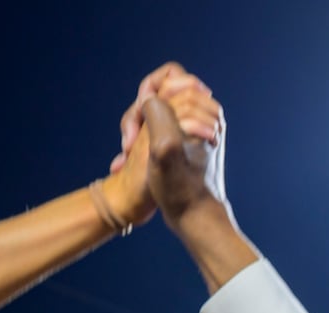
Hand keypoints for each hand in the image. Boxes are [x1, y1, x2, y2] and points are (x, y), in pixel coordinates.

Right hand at [99, 67, 220, 226]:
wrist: (196, 219)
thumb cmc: (181, 190)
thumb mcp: (164, 151)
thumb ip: (159, 116)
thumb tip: (151, 97)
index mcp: (201, 112)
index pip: (171, 76)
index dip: (149, 91)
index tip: (140, 119)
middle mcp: (203, 117)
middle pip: (161, 93)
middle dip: (140, 113)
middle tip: (128, 142)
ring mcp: (195, 130)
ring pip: (155, 111)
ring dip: (136, 128)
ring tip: (125, 153)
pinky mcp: (187, 145)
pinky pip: (157, 128)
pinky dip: (141, 139)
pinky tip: (127, 159)